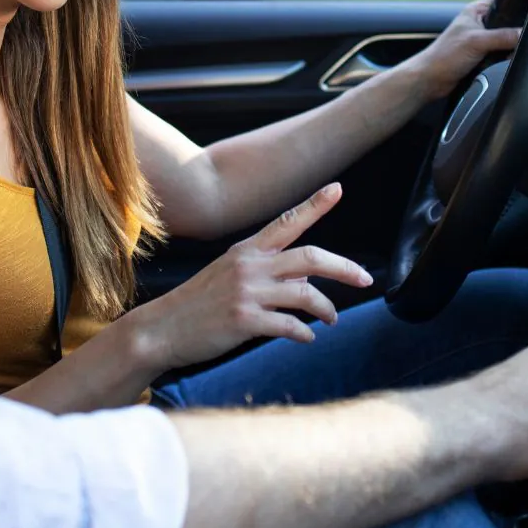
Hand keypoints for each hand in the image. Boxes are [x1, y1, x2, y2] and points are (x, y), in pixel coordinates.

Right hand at [125, 184, 372, 370]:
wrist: (162, 329)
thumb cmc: (198, 303)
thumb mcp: (229, 274)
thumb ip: (267, 269)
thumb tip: (306, 276)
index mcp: (247, 250)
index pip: (287, 221)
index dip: (315, 205)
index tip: (338, 189)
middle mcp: (250, 266)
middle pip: (310, 258)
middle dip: (344, 268)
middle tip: (365, 278)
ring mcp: (247, 293)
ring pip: (306, 294)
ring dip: (327, 310)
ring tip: (332, 320)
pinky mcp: (244, 320)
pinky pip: (289, 326)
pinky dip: (304, 334)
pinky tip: (306, 338)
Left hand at [406, 0, 521, 99]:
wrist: (431, 81)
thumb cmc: (444, 56)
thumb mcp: (477, 42)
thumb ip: (503, 37)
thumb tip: (525, 34)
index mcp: (476, 11)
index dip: (518, 2)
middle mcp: (480, 23)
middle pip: (509, 22)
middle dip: (516, 30)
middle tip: (519, 39)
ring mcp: (482, 40)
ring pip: (507, 40)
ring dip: (510, 47)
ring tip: (508, 53)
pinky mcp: (483, 56)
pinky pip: (502, 54)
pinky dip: (505, 58)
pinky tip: (505, 62)